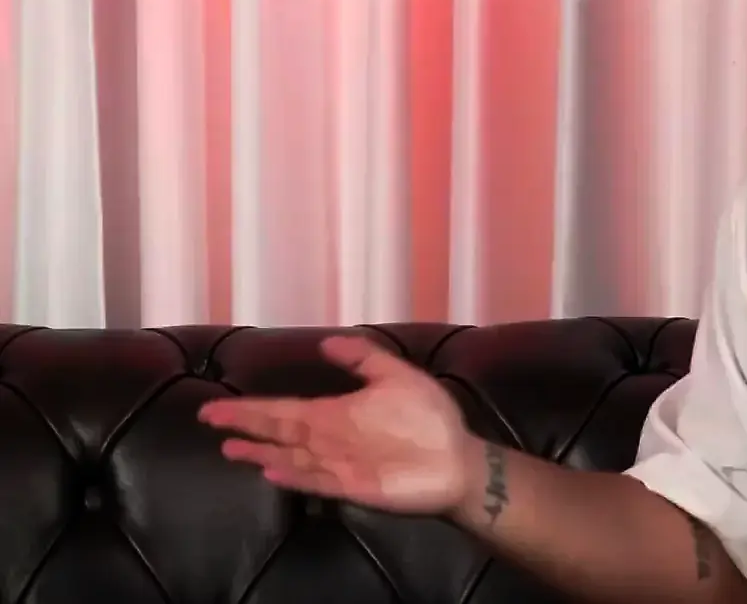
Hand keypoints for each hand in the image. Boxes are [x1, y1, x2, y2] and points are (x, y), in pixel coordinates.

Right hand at [198, 335, 481, 515]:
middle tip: (207, 417)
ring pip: (290, 457)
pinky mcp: (353, 486)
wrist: (459, 459)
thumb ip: (364, 359)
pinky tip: (271, 472)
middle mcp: (330, 439)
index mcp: (336, 414)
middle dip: (244, 424)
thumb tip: (327, 341)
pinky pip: (317, 481)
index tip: (217, 405)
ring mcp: (339, 464)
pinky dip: (295, 476)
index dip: (251, 407)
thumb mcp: (398, 377)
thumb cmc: (430, 419)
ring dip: (261, 453)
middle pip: (279, 430)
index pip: (285, 409)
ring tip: (229, 449)